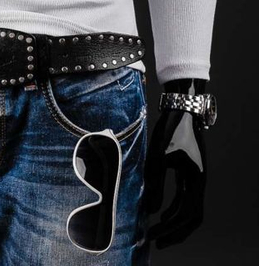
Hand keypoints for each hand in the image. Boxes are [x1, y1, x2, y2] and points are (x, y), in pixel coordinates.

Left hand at [142, 78, 207, 248]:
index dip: (171, 230)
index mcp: (195, 181)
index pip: (187, 215)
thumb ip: (155, 184)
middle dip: (175, 232)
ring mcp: (195, 177)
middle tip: (157, 242)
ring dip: (175, 222)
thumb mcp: (159, 156)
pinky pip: (185, 198)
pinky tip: (160, 212)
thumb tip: (150, 211)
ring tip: (157, 232)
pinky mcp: (189, 172)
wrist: (181, 108)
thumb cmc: (170, 130)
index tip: (154, 236)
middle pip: (192, 218)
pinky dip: (174, 209)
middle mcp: (199, 182)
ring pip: (189, 209)